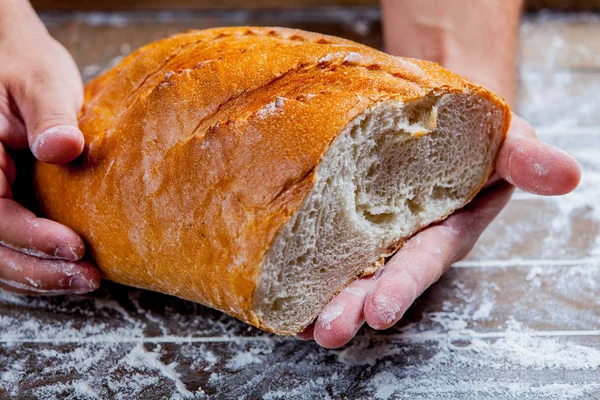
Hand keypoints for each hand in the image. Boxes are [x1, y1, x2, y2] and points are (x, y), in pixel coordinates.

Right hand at [0, 0, 99, 294]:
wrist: (18, 64)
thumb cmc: (25, 67)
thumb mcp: (40, 82)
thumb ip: (50, 116)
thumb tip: (63, 147)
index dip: (32, 236)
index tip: (76, 247)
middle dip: (37, 268)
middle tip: (86, 278)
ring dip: (37, 273)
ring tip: (85, 281)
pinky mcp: (1, 200)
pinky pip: (8, 240)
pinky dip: (35, 260)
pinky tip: (69, 268)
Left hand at [299, 116, 580, 346]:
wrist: (428, 111)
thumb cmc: (469, 131)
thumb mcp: (502, 139)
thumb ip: (525, 158)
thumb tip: (565, 174)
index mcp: (442, 225)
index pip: (422, 258)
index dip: (403, 283)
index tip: (380, 309)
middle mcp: (402, 234)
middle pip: (376, 274)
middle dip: (353, 303)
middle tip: (329, 329)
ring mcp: (369, 226)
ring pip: (344, 264)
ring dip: (321, 293)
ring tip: (297, 321)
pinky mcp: (340, 211)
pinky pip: (319, 237)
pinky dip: (299, 260)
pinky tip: (277, 282)